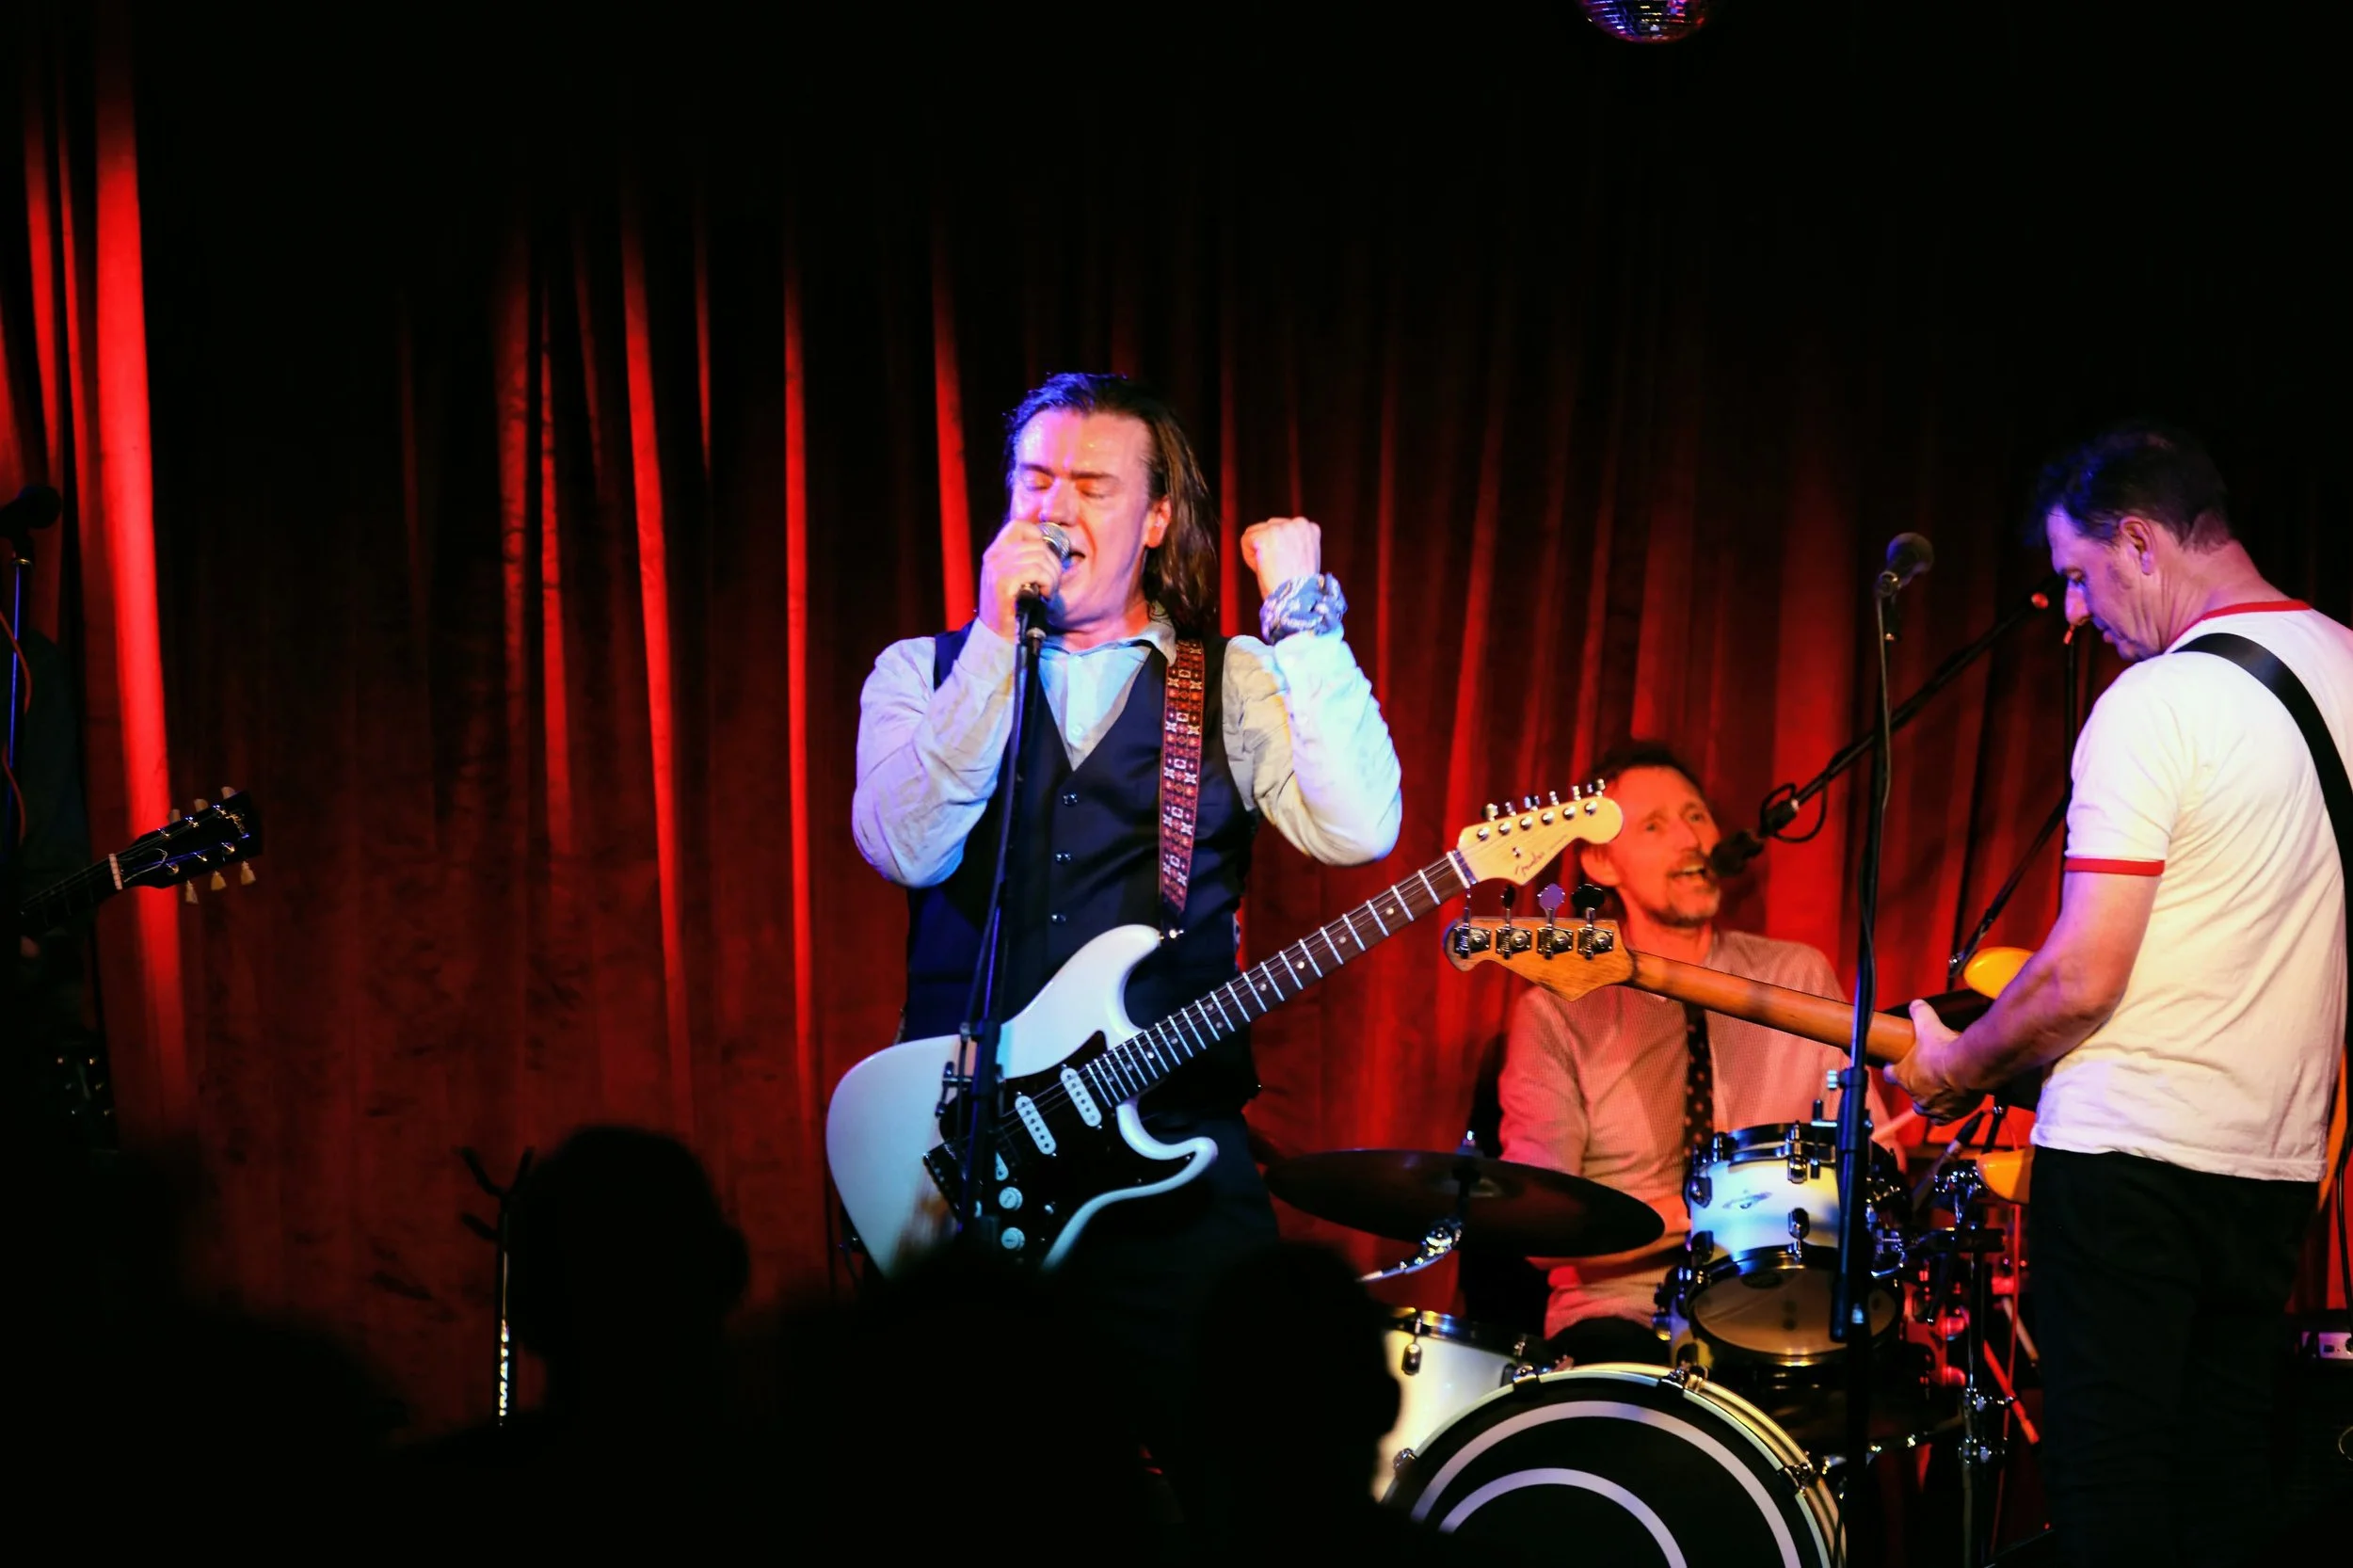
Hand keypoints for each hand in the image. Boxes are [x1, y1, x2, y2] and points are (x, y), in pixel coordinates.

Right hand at [976, 518, 1065, 639]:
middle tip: (1052, 583)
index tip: (1045, 558)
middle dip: (1052, 563)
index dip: (1038, 536)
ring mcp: (997, 569)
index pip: (1019, 525)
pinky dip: (1048, 583)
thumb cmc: (1012, 608)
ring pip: (1040, 558)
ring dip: (1052, 576)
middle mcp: (993, 557)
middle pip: (1036, 544)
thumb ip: (1025, 560)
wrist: (997, 636)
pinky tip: (1045, 594)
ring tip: (1048, 591)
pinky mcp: (1004, 583)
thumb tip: (1051, 546)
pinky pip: (1037, 571)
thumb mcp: (1014, 578)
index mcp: (994, 552)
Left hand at [1239, 516, 1322, 597]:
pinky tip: (1262, 568)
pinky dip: (1249, 556)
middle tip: (1277, 569)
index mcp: (1309, 528)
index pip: (1283, 528)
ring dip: (1257, 551)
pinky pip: (1246, 540)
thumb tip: (1277, 541)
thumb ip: (1294, 543)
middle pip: (1268, 527)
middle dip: (1267, 547)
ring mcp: (1281, 527)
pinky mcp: (1265, 535)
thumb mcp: (1305, 556)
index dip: (1279, 548)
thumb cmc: (1299, 586)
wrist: (1296, 599)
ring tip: (1271, 569)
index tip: (1285, 564)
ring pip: (1255, 532)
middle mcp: (1298, 523)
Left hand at [1884, 998, 1983, 1123]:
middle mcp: (1916, 1095)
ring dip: (1928, 1102)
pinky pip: (1944, 1118)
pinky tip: (1953, 1104)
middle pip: (1909, 1094)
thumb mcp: (1928, 1024)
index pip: (1890, 1075)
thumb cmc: (1945, 1049)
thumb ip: (1920, 1013)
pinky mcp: (1951, 1113)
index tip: (1896, 1064)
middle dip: (1913, 1087)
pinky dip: (1947, 1113)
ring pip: (1925, 1109)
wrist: (1970, 1067)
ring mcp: (1933, 1106)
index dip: (1893, 1069)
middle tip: (1923, 1077)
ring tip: (1936, 1093)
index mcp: (1904, 1076)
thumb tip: (1916, 1004)